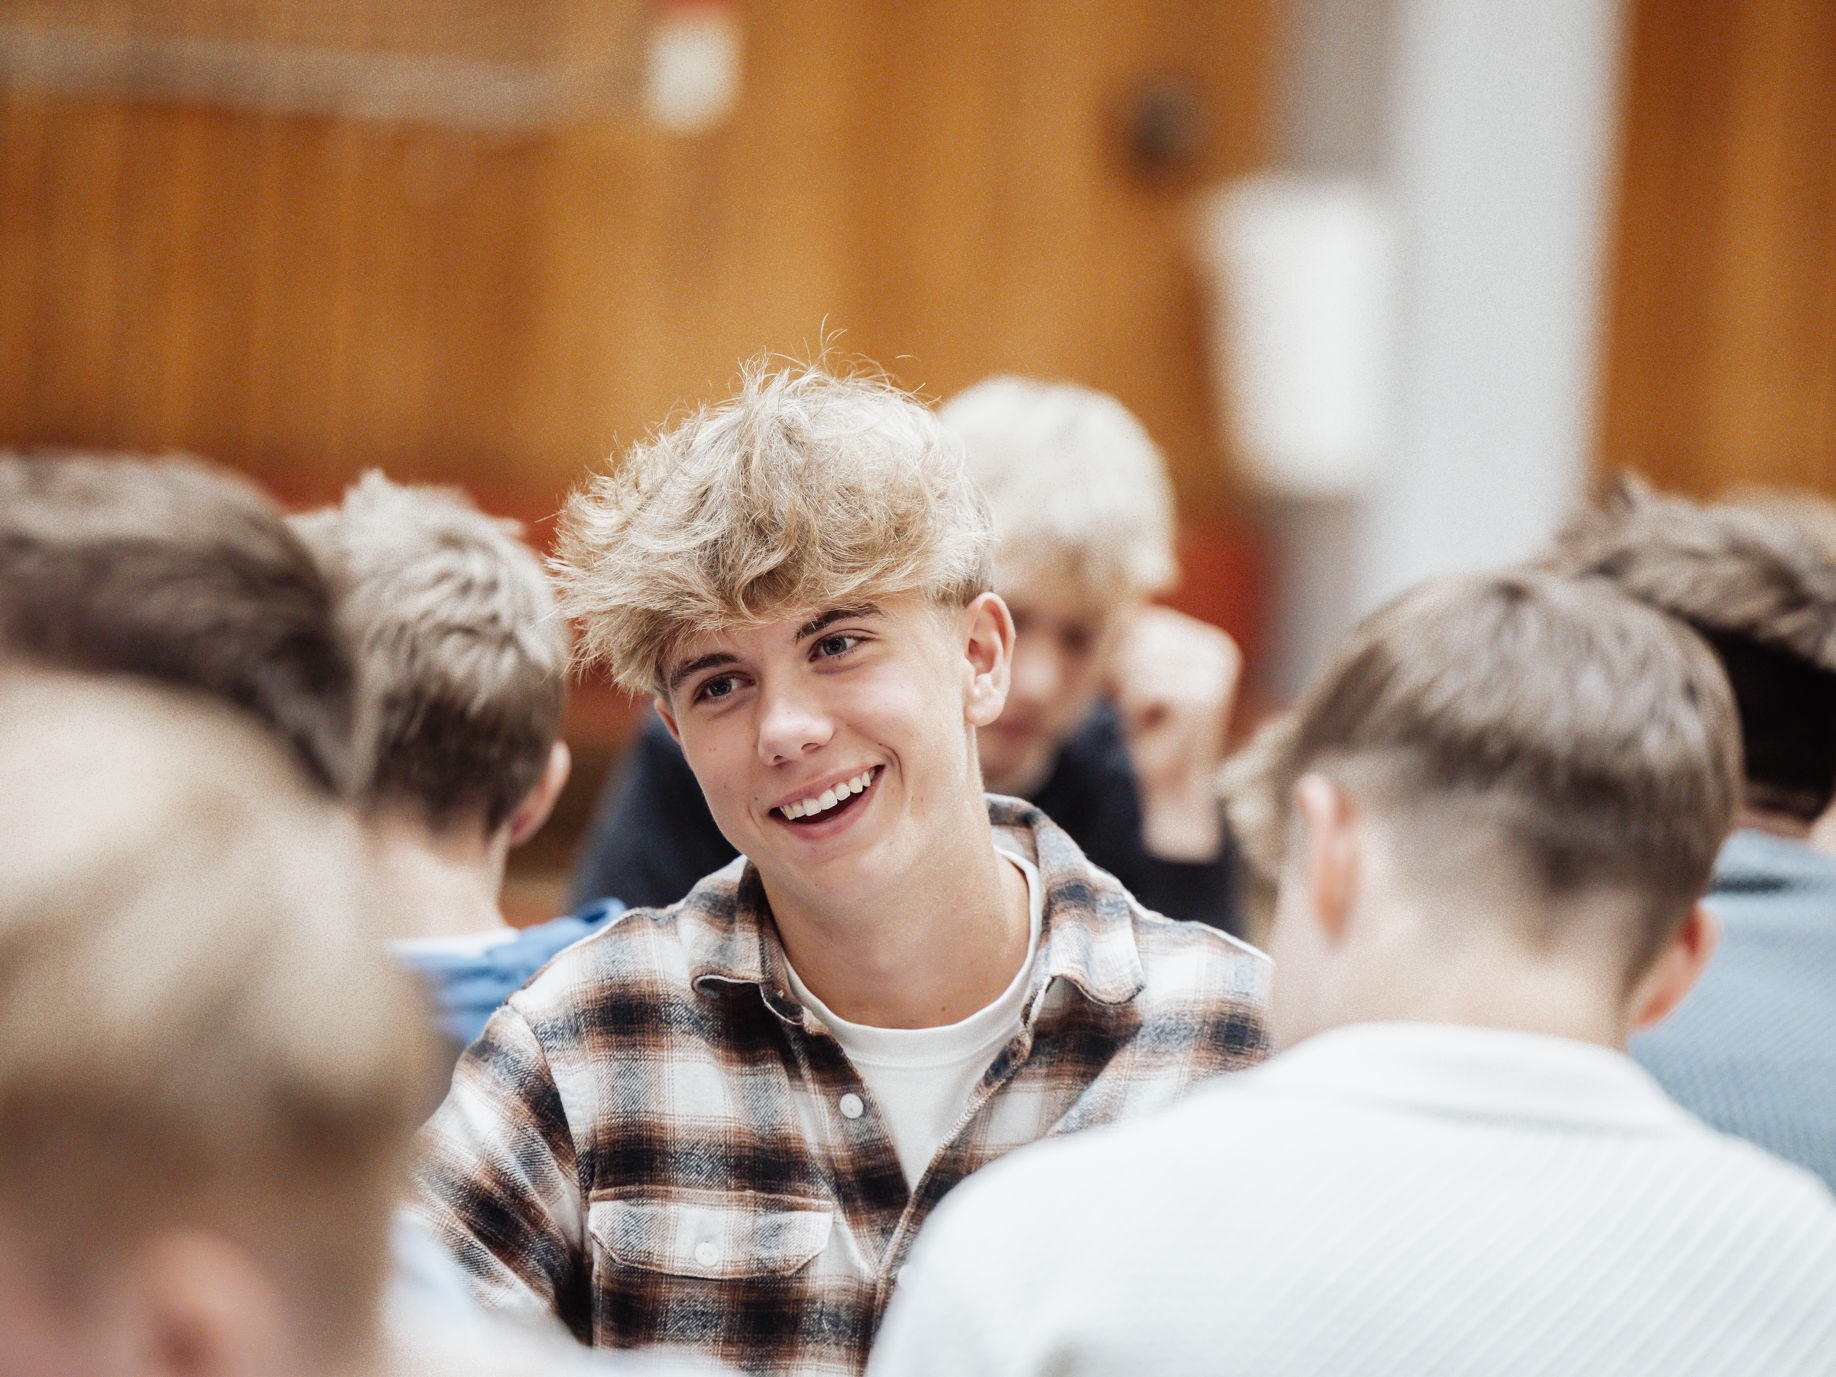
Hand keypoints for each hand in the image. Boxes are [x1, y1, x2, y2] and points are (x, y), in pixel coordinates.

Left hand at [1110, 606, 1242, 860]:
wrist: (1174, 788)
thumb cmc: (1151, 729)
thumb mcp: (1139, 674)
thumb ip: (1131, 639)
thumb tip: (1112, 602)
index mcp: (1210, 641)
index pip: (1143, 622)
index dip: (1124, 658)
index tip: (1145, 695)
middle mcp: (1220, 651)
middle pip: (1138, 638)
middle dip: (1127, 676)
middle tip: (1149, 711)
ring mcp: (1216, 675)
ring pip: (1136, 663)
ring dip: (1130, 696)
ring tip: (1153, 718)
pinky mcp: (1203, 700)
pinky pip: (1141, 689)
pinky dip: (1136, 711)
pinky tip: (1157, 729)